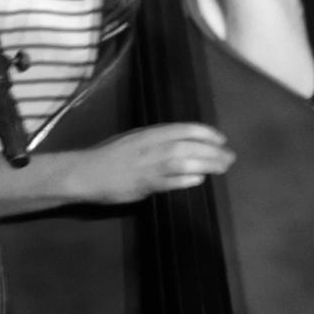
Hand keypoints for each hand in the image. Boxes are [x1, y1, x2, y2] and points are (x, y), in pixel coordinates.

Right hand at [58, 122, 233, 204]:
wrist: (84, 173)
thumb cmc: (108, 155)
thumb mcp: (134, 139)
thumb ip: (156, 142)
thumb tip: (181, 147)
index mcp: (148, 133)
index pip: (184, 128)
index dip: (206, 133)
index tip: (221, 139)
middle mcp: (150, 146)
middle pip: (188, 145)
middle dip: (212, 150)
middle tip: (230, 157)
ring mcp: (147, 165)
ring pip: (183, 162)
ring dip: (206, 163)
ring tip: (222, 167)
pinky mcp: (143, 184)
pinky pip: (169, 181)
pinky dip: (185, 179)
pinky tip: (199, 179)